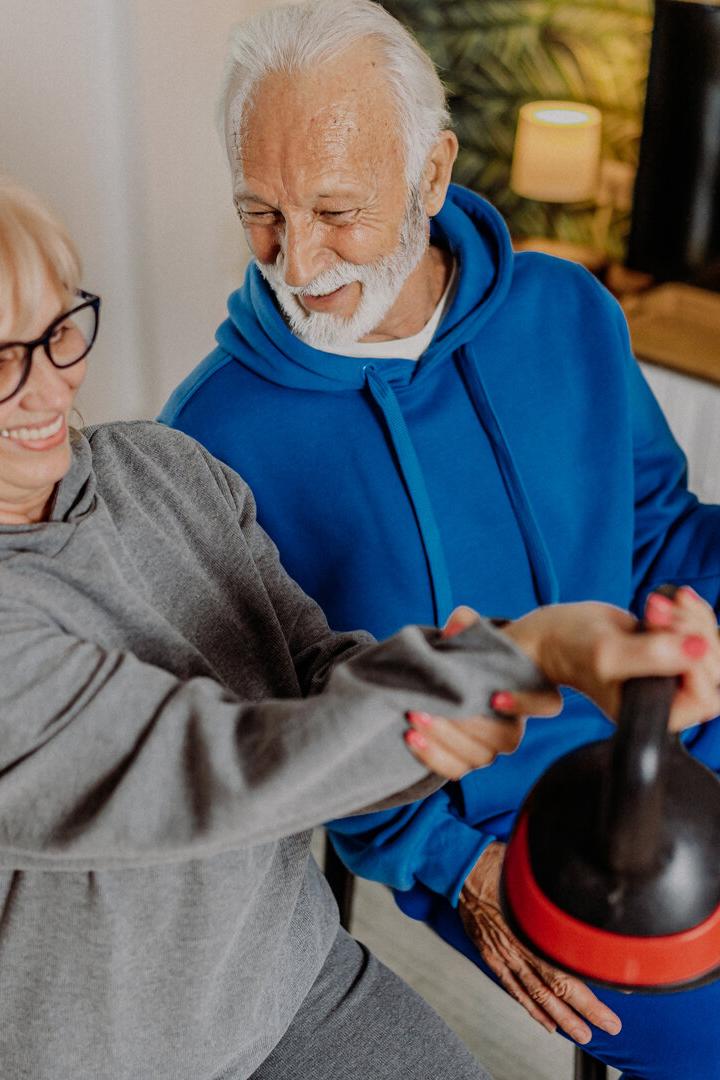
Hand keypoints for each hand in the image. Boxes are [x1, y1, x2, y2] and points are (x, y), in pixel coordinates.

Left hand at [403, 607, 561, 779]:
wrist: (454, 679)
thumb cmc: (472, 655)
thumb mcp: (474, 636)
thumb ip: (468, 625)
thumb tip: (459, 618)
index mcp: (529, 692)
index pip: (545, 703)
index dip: (526, 704)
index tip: (497, 696)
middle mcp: (516, 724)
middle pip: (505, 736)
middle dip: (466, 722)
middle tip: (430, 704)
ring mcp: (493, 746)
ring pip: (480, 756)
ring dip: (444, 739)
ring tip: (415, 715)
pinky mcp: (469, 759)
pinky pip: (457, 769)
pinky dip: (434, 758)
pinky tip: (410, 737)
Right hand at [458, 842, 620, 1043]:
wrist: (464, 867)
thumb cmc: (500, 865)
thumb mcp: (535, 875)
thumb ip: (560, 895)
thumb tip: (592, 900)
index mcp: (533, 927)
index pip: (568, 967)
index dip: (592, 987)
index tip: (618, 993)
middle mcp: (520, 946)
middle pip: (556, 987)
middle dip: (584, 1011)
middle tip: (608, 1027)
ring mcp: (504, 955)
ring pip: (536, 994)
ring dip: (561, 1017)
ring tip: (581, 1033)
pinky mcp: (492, 956)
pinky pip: (514, 988)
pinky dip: (531, 1008)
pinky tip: (546, 1021)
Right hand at [501, 593, 719, 725]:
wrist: (556, 634)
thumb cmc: (572, 650)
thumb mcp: (608, 654)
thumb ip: (653, 655)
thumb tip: (698, 649)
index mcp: (656, 714)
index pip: (706, 697)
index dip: (694, 661)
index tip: (662, 633)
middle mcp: (669, 697)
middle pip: (714, 670)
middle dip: (692, 632)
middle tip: (657, 612)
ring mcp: (673, 672)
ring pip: (711, 647)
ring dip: (692, 617)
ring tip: (657, 604)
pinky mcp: (672, 649)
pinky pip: (703, 630)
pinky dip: (692, 609)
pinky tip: (672, 597)